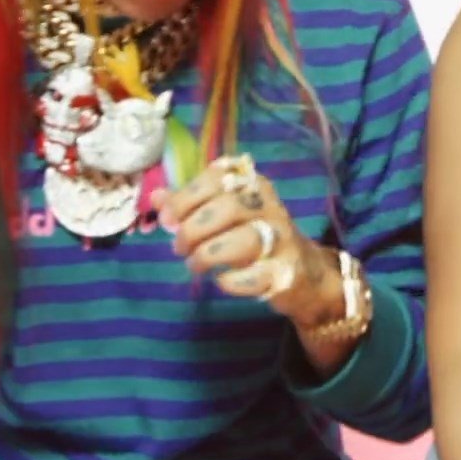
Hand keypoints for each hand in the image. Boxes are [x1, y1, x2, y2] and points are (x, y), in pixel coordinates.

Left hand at [150, 154, 343, 329]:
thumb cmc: (255, 236)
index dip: (185, 198)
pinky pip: (253, 276)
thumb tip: (157, 198)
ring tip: (194, 265)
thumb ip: (191, 204)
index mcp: (252, 184)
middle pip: (228, 208)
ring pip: (243, 240)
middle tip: (179, 247)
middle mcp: (270, 206)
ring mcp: (282, 240)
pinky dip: (229, 281)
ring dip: (208, 255)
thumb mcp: (225, 214)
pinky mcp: (286, 273)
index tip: (167, 218)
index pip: (215, 179)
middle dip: (193, 229)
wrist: (304, 272)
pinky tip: (220, 279)